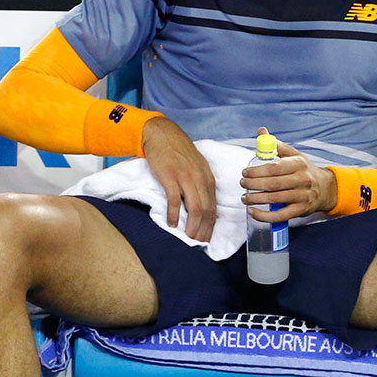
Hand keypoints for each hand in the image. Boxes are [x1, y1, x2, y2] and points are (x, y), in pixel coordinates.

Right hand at [141, 117, 215, 240]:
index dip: (211, 225)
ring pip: (194, 208)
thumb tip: (203, 206)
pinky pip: (175, 200)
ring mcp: (185, 178)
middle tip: (199, 242)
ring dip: (192, 226)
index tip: (208, 237)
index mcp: (208, 178)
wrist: (163, 134)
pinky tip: (172, 223)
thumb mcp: (198, 167)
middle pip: (206, 211)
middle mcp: (200, 179)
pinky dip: (174, 214)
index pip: (213, 207)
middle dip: (204, 229)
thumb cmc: (180, 152)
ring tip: (188, 236)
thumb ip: (201, 185)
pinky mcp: (170, 177)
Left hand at [241, 127, 337, 220]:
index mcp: (298, 164)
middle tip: (243, 184)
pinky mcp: (300, 210)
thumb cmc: (305, 170)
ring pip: (274, 199)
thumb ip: (276, 145)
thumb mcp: (294, 155)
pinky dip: (263, 216)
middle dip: (252, 185)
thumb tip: (261, 131)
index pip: (274, 167)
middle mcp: (302, 180)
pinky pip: (280, 216)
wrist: (326, 189)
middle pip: (272, 184)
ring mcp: (302, 196)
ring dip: (254, 199)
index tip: (245, 172)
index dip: (256, 171)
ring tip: (245, 197)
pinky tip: (253, 212)